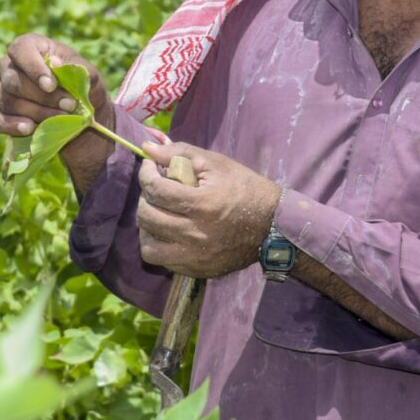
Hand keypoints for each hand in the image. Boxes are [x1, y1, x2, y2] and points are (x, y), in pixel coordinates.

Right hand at [0, 34, 113, 183]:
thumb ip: (78, 69)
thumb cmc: (83, 88)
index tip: (51, 86)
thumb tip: (55, 63)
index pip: (21, 49)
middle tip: (69, 106)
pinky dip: (11, 125)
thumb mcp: (91, 77)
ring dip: (35, 112)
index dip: (33, 67)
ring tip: (59, 119)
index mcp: (32, 47)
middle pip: (14, 80)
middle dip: (42, 97)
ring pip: (7, 101)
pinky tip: (29, 129)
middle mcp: (9, 65)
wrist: (79, 116)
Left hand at [136, 140, 280, 278]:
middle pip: (147, 217)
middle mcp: (195, 234)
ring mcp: (196, 256)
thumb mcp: (217, 164)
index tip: (150, 167)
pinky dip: (161, 246)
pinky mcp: (198, 270)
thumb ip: (180, 153)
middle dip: (145, 198)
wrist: (274, 226)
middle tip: (155, 190)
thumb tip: (146, 148)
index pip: (156, 189)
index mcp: (202, 204)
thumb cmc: (246, 189)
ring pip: (149, 248)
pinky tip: (169, 233)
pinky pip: (164, 262)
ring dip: (147, 228)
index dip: (146, 174)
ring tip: (158, 215)